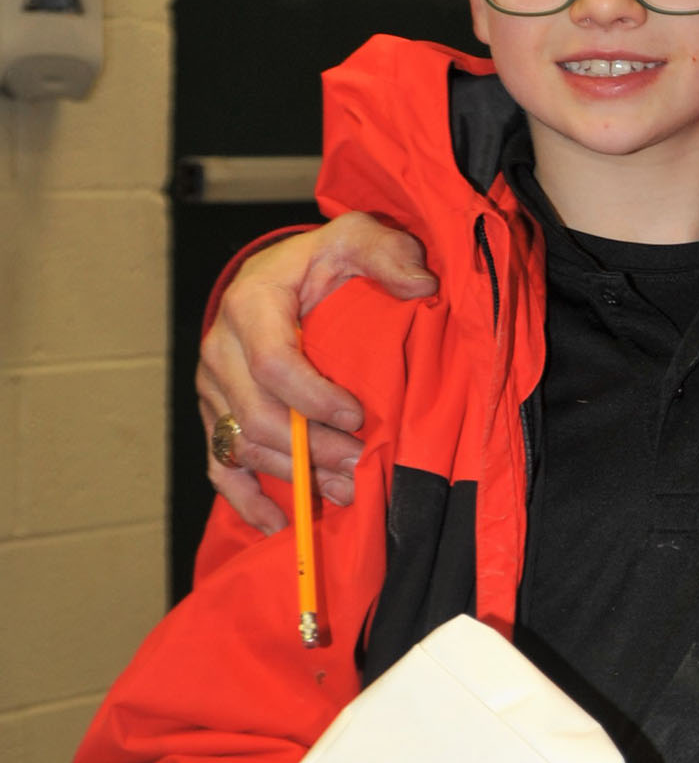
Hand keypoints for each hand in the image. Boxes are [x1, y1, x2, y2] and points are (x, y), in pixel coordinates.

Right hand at [198, 215, 436, 530]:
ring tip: (349, 489)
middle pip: (257, 417)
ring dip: (295, 477)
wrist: (278, 277)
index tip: (358, 416)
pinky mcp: (214, 416)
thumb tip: (422, 284)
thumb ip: (388, 252)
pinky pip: (220, 468)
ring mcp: (212, 388)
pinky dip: (248, 501)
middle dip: (313, 448)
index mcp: (250, 305)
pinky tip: (281, 524)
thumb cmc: (321, 260)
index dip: (313, 399)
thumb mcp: (358, 237)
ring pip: (243, 447)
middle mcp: (220, 349)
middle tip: (363, 464)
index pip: (273, 365)